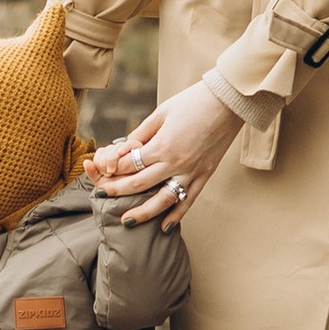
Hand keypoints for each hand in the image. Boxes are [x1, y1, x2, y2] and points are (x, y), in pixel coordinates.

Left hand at [91, 78, 241, 224]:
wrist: (228, 102)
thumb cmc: (193, 102)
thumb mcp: (162, 112)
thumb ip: (142, 132)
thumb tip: (126, 147)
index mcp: (162, 145)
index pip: (129, 165)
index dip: (111, 170)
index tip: (100, 173)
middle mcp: (175, 163)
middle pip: (139, 184)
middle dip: (117, 191)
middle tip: (101, 196)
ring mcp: (191, 171)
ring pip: (162, 200)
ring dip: (143, 213)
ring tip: (127, 221)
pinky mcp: (205, 175)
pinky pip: (188, 200)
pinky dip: (176, 215)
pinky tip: (164, 227)